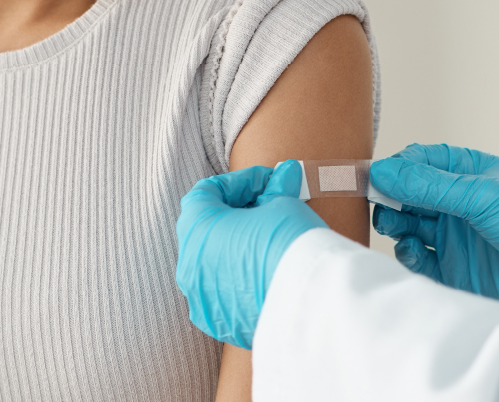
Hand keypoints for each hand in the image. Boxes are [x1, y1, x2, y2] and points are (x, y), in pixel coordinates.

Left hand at [175, 159, 327, 348]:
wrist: (309, 304)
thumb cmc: (290, 245)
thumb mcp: (284, 205)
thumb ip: (276, 190)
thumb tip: (284, 175)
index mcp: (196, 229)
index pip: (206, 192)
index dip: (239, 182)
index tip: (268, 182)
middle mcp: (189, 265)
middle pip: (206, 228)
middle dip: (237, 213)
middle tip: (270, 208)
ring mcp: (200, 298)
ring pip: (212, 263)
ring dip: (236, 247)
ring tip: (271, 241)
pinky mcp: (219, 323)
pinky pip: (222, 293)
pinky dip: (239, 280)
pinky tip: (267, 273)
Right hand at [369, 144, 498, 320]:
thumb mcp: (480, 195)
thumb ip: (429, 185)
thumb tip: (381, 171)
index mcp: (470, 173)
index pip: (421, 161)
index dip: (397, 167)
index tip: (375, 175)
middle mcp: (459, 204)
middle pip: (408, 194)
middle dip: (389, 196)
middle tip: (378, 203)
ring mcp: (454, 237)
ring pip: (408, 226)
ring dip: (395, 224)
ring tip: (394, 225)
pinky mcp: (453, 270)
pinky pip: (417, 260)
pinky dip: (406, 254)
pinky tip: (410, 249)